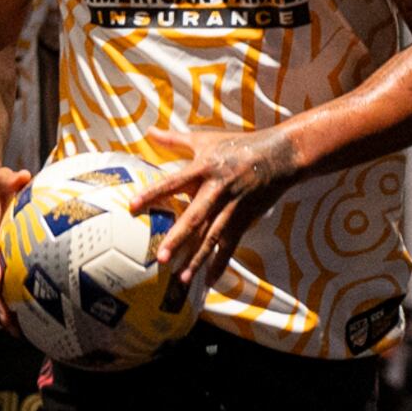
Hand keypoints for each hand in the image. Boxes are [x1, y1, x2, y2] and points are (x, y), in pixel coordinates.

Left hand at [130, 126, 303, 302]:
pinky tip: (207, 280)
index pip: (172, 183)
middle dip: (178, 237)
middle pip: (195, 217)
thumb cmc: (238, 145)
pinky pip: (230, 244)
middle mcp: (217, 189)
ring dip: (197, 258)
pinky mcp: (244, 219)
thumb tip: (148, 130)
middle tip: (161, 257)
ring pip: (212, 236)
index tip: (132, 206)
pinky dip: (220, 263)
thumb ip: (174, 139)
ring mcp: (232, 206)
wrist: (279, 155)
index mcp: (203, 168)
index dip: (152, 194)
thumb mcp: (205, 140)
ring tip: (181, 277)